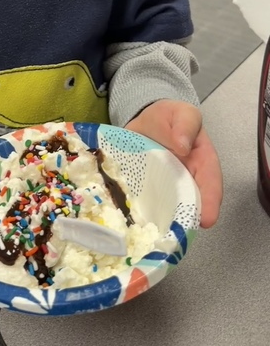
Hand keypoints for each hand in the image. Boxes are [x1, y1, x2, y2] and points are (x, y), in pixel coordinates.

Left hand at [126, 100, 222, 227]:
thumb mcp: (181, 114)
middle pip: (191, 205)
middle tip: (177, 231)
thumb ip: (185, 124)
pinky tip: (134, 219)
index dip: (210, 203)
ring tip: (155, 231)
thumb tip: (183, 145)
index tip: (206, 220)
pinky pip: (147, 204)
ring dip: (163, 220)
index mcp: (203, 163)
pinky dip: (143, 212)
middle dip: (186, 219)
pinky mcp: (147, 191)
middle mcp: (187, 182)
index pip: (211, 185)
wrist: (145, 120)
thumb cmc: (169, 118)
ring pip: (169, 209)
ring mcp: (167, 189)